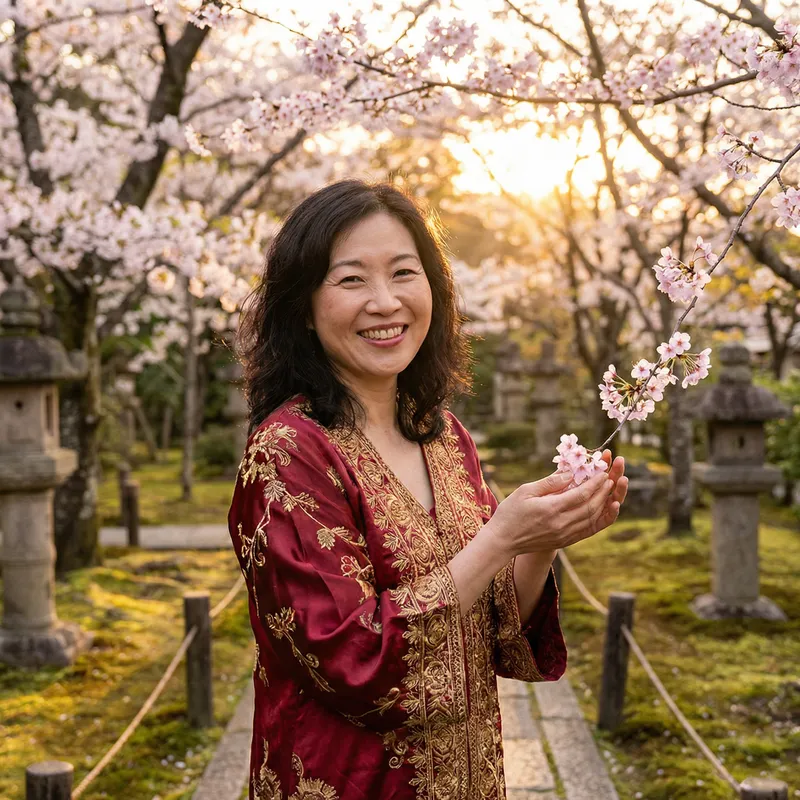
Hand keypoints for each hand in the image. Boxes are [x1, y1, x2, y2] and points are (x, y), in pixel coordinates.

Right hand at [489, 451, 627, 557]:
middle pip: (590, 506)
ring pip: (591, 519)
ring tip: (609, 491)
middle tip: (611, 478)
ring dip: (603, 504)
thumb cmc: (510, 512)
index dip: (595, 483)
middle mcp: (561, 524)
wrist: (503, 540)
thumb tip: (570, 473)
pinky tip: (603, 510)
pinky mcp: (564, 542)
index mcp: (551, 509)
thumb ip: (550, 482)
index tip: (603, 473)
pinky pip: (587, 531)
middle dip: (603, 491)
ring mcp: (564, 535)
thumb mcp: (525, 491)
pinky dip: (598, 519)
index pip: (581, 494)